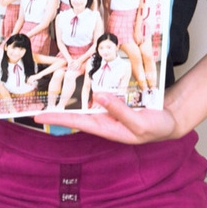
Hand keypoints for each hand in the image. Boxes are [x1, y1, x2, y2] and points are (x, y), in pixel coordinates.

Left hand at [35, 93, 176, 143]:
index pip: (76, 122)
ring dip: (70, 95)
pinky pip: (98, 94)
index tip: (38, 116)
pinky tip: (80, 80)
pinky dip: (88, 87)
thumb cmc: (155, 127)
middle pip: (75, 112)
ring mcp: (109, 109)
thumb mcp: (139, 123)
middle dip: (57, 107)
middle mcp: (103, 118)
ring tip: (51, 87)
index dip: (57, 118)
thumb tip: (99, 96)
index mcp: (106, 127)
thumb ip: (120, 111)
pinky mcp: (116, 101)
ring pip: (85, 101)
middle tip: (36, 100)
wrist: (170, 120)